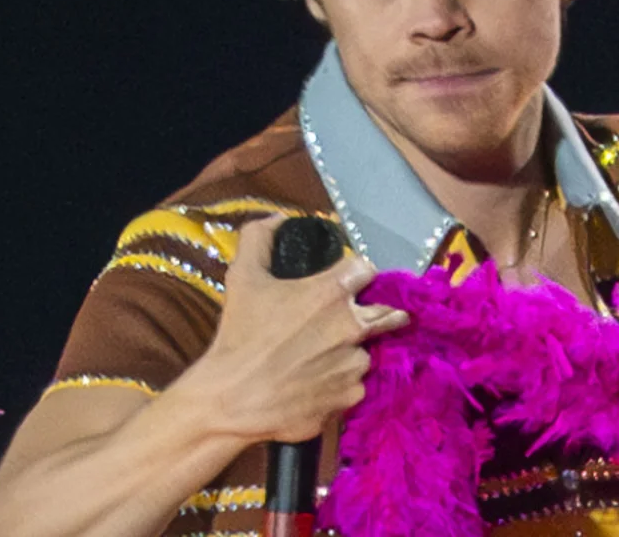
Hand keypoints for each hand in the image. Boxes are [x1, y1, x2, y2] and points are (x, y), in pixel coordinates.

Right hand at [188, 215, 409, 443]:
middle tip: (371, 315)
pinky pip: (353, 386)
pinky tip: (315, 384)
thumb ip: (259, 238)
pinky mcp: (350, 397)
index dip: (357, 272)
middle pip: (387, 312)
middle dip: (382, 311)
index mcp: (331, 292)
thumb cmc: (239, 336)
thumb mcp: (242, 277)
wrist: (231, 400)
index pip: (366, 269)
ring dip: (351, 352)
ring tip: (321, 358)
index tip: (349, 279)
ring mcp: (354, 365)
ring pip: (365, 352)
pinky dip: (340, 383)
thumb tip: (277, 220)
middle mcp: (352, 326)